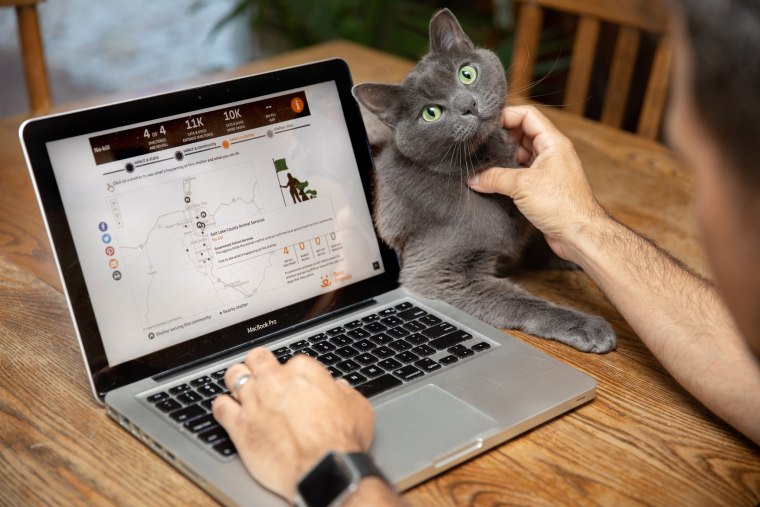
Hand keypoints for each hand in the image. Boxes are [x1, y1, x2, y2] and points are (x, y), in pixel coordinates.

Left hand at [213, 348, 374, 502]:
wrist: (324, 471)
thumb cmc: (341, 441)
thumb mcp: (357, 407)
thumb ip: (345, 392)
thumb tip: (338, 388)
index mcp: (303, 371)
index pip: (290, 360)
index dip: (291, 373)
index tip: (292, 383)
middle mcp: (275, 381)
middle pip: (256, 359)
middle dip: (258, 365)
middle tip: (260, 374)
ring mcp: (254, 401)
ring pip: (234, 376)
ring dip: (237, 380)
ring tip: (239, 386)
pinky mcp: (239, 425)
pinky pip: (219, 406)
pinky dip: (221, 406)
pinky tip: (227, 410)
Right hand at [468, 105, 605, 261]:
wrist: (579, 234)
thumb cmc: (562, 205)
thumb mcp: (522, 186)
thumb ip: (495, 178)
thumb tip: (473, 178)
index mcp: (553, 143)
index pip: (528, 115)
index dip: (506, 116)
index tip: (487, 125)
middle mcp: (551, 153)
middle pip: (522, 133)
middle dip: (501, 138)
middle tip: (481, 146)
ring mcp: (548, 170)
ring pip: (521, 155)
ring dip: (503, 159)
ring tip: (483, 165)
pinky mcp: (543, 188)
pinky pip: (521, 174)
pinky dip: (507, 175)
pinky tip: (492, 183)